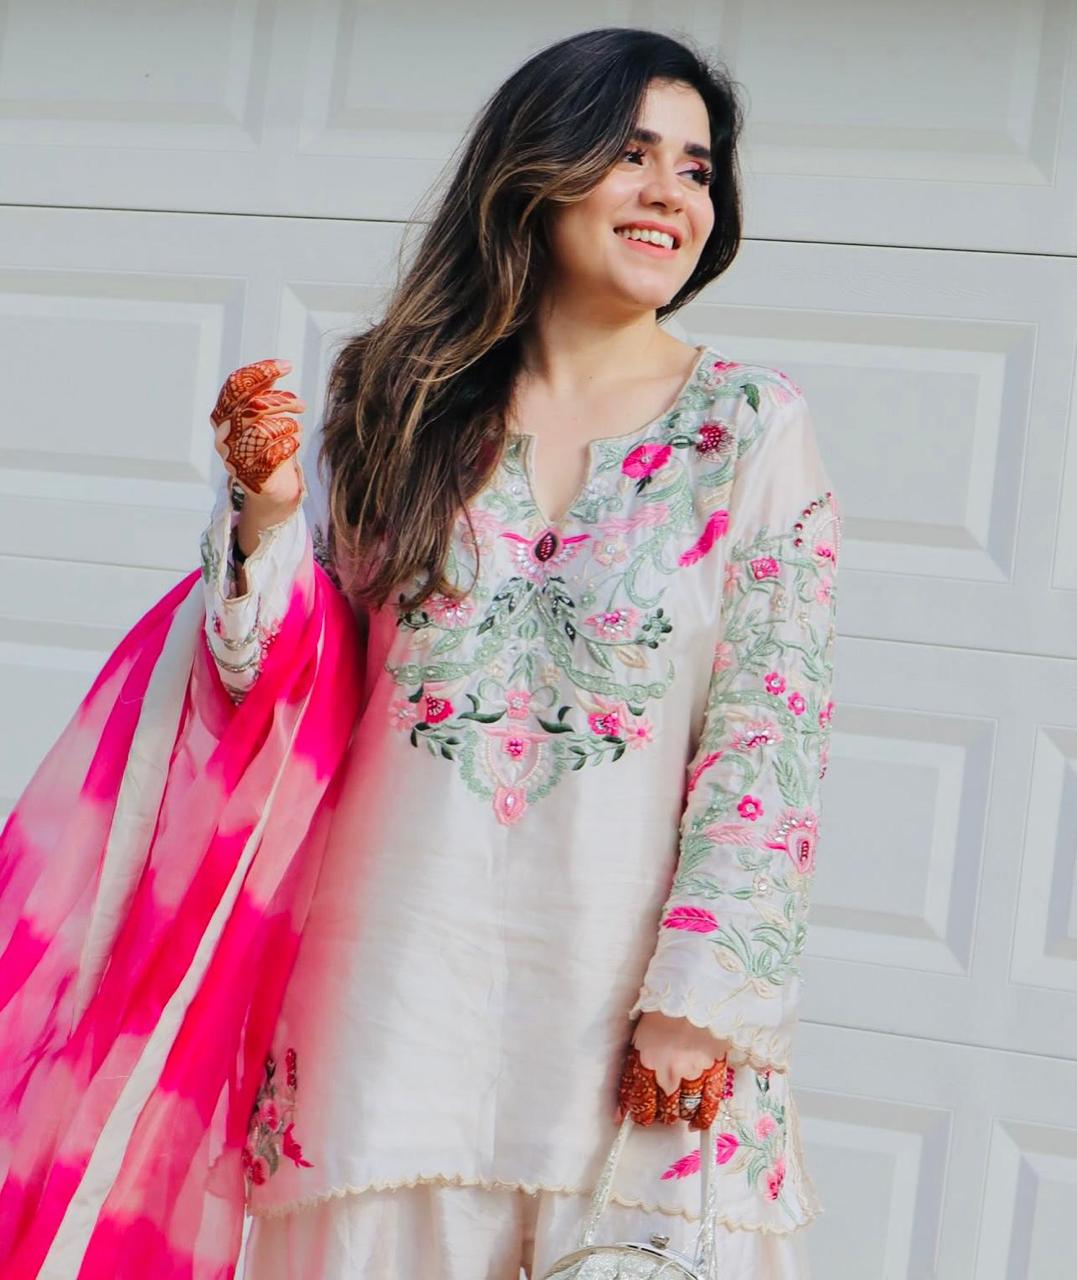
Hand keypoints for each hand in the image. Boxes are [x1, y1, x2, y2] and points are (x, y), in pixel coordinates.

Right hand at [210, 358, 304, 505]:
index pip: (236, 386)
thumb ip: (266, 393)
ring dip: (288, 425)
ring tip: (297, 428)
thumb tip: (280, 368)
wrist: (270, 486)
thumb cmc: (267, 443)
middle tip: (301, 405)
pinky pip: (274, 455)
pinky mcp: (251, 477)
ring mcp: (234, 458)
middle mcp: (223, 436)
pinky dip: (289, 445)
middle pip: (253, 407)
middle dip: (283, 401)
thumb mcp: (264, 415)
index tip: (287, 366)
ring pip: (263, 431)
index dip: (261, 372)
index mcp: (222, 415)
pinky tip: (293, 443)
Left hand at [616, 1011, 729, 1130]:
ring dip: (679, 1114)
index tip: (641, 1116)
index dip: (639, 1114)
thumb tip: (619, 1113)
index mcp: (645, 1063)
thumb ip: (631, 1074)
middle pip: (662, 1111)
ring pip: (683, 1111)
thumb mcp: (639, 1039)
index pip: (639, 1103)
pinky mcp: (714, 1073)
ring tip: (678, 1108)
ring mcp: (692, 1075)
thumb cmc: (663, 1014)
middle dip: (660, 1113)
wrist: (695, 993)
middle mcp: (667, 1074)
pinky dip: (702, 1120)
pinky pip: (709, 1107)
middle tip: (662, 1107)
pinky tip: (697, 1123)